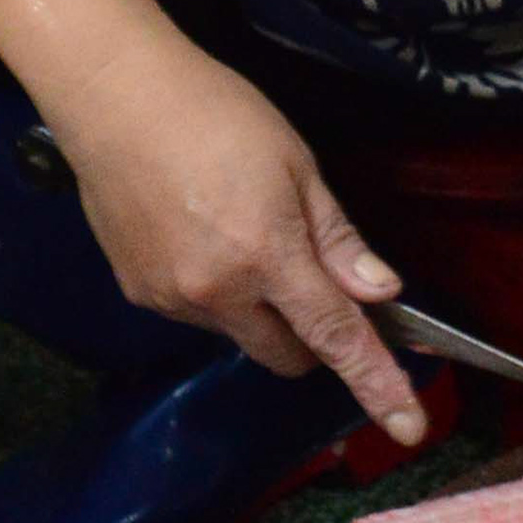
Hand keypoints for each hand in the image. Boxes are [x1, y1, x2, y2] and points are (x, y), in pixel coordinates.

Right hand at [48, 42, 425, 439]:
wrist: (114, 94)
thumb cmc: (214, 113)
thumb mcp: (296, 165)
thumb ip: (337, 239)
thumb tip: (380, 292)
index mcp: (267, 256)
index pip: (337, 337)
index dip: (378, 384)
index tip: (409, 428)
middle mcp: (217, 293)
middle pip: (287, 357)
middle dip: (311, 336)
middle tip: (310, 276)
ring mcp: (172, 299)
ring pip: (240, 335)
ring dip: (256, 308)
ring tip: (236, 228)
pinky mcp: (138, 293)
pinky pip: (197, 315)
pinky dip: (214, 293)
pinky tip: (197, 234)